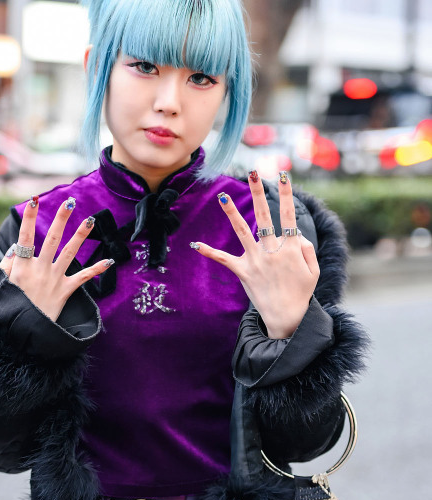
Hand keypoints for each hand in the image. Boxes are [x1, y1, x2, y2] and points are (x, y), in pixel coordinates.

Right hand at [0, 197, 113, 321]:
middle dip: (61, 219)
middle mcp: (40, 269)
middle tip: (69, 202)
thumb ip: (8, 265)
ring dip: (81, 235)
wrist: (25, 331)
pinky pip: (83, 278)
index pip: (25, 237)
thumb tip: (15, 248)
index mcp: (23, 266)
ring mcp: (55, 279)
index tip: (33, 200)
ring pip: (70, 253)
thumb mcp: (3, 285)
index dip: (28, 218)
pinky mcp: (66, 290)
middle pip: (52, 239)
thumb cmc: (11, 307)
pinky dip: (96, 270)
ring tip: (91, 220)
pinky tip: (109, 261)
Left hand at [190, 172, 319, 338]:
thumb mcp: (313, 271)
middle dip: (259, 193)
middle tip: (253, 173)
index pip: (288, 216)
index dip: (286, 195)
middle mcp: (271, 252)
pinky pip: (224, 260)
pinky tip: (195, 245)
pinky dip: (209, 252)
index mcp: (290, 249)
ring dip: (231, 212)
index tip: (283, 176)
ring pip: (242, 231)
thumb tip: (294, 233)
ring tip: (222, 195)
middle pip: (264, 217)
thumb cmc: (301, 293)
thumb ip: (306, 249)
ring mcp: (255, 261)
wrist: (285, 319)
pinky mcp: (243, 272)